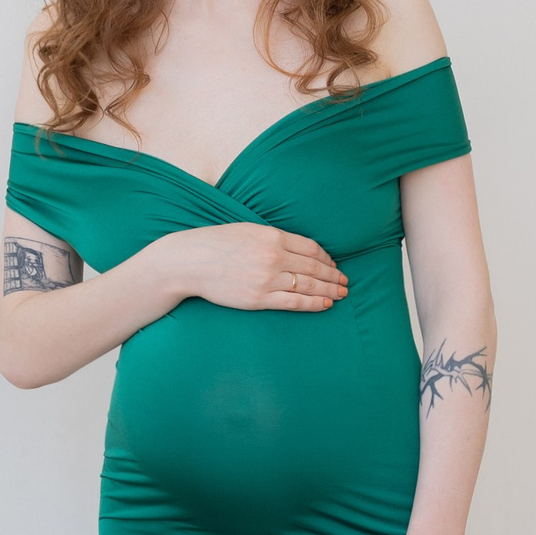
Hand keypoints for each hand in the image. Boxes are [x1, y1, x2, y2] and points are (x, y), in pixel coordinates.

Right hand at [166, 223, 347, 312]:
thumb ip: (273, 237)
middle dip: (333, 276)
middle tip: (346, 282)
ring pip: (308, 285)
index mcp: (272, 236)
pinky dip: (313, 303)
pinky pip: (294, 302)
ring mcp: (267, 279)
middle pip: (314, 267)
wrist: (190, 262)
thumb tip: (296, 248)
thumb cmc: (216, 244)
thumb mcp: (248, 230)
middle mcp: (274, 257)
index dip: (326, 258)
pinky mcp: (259, 298)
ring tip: (341, 294)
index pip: (311, 248)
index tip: (333, 264)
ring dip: (329, 290)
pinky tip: (325, 304)